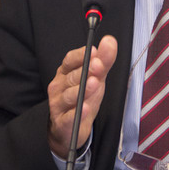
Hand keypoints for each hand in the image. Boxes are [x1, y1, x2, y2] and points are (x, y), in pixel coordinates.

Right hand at [47, 35, 117, 158]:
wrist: (68, 129)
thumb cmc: (82, 98)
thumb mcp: (95, 79)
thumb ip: (103, 61)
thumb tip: (110, 40)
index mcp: (65, 73)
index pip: (69, 61)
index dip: (81, 55)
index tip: (94, 51)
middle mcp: (59, 87)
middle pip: (71, 77)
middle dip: (85, 71)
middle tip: (98, 65)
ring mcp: (58, 105)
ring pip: (69, 96)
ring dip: (82, 90)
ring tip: (93, 83)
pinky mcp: (62, 123)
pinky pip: (69, 117)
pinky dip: (77, 113)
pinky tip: (86, 108)